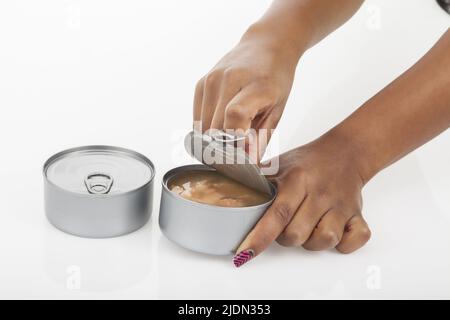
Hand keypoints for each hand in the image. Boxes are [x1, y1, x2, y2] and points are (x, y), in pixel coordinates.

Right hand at [193, 24, 301, 155]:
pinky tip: (222, 126)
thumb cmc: (275, 78)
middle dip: (225, 147)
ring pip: (203, 127)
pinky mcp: (200, 83)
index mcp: (254, 85)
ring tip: (231, 138)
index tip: (243, 153)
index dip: (236, 139)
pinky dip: (207, 129)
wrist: (265, 45)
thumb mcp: (278, 109)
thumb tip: (248, 163)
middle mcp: (228, 79)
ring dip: (215, 140)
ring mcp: (211, 80)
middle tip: (238, 152)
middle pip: (216, 127)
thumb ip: (262, 138)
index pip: (235, 115)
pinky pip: (198, 119)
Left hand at [233, 131, 371, 266]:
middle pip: (296, 235)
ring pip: (324, 241)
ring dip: (311, 241)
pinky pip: (354, 240)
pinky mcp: (358, 214)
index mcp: (297, 180)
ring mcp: (341, 205)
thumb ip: (253, 178)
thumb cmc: (307, 162)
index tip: (244, 253)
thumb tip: (223, 183)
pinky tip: (332, 230)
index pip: (277, 214)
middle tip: (285, 224)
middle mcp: (319, 194)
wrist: (345, 152)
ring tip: (307, 226)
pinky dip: (343, 243)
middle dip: (284, 237)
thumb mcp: (278, 165)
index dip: (259, 236)